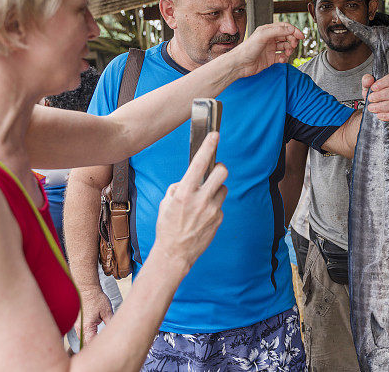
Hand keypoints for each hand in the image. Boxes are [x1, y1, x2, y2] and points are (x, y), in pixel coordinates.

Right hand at [76, 285, 113, 342]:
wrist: (86, 289)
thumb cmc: (96, 299)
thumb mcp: (107, 311)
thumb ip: (110, 323)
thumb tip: (114, 332)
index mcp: (87, 328)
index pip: (92, 344)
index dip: (99, 347)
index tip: (106, 347)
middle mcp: (79, 329)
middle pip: (86, 344)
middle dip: (94, 346)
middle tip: (104, 345)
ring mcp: (76, 326)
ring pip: (83, 339)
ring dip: (90, 341)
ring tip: (100, 340)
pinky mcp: (76, 323)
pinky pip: (81, 334)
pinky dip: (88, 335)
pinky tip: (94, 334)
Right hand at [154, 132, 227, 273]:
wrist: (174, 253)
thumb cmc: (167, 227)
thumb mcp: (166, 203)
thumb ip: (179, 187)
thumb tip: (190, 179)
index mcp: (184, 192)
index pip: (200, 163)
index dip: (208, 146)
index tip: (214, 135)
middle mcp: (200, 199)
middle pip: (222, 172)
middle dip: (219, 167)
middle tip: (215, 170)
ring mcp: (212, 210)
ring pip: (222, 188)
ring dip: (215, 189)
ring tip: (203, 199)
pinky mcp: (219, 219)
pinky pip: (220, 205)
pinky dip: (213, 206)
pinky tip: (202, 216)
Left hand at [231, 22, 303, 76]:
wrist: (239, 64)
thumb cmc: (247, 49)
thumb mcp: (263, 36)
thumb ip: (278, 31)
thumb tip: (291, 29)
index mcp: (267, 30)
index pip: (285, 28)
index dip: (294, 31)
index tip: (301, 36)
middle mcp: (269, 39)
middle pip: (287, 37)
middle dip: (292, 41)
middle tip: (293, 45)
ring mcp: (270, 49)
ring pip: (286, 47)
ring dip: (289, 50)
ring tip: (287, 53)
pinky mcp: (270, 59)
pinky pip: (282, 57)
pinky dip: (284, 58)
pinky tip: (281, 60)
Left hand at [361, 72, 388, 124]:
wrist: (380, 108)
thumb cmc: (377, 96)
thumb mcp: (369, 86)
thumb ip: (367, 81)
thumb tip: (368, 79)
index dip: (382, 83)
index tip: (373, 88)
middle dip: (380, 96)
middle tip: (371, 99)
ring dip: (381, 107)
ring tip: (372, 108)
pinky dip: (387, 116)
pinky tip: (379, 115)